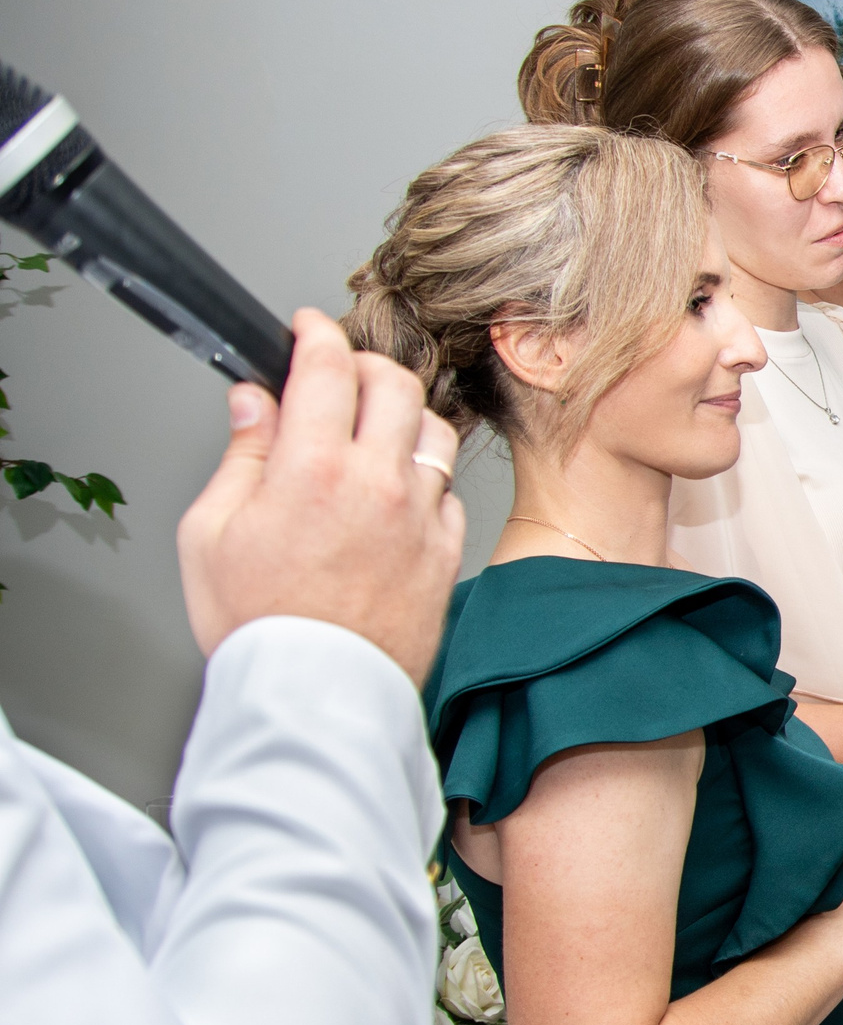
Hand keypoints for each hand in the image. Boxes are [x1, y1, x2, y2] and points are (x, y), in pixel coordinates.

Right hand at [176, 310, 464, 686]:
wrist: (314, 695)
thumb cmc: (257, 625)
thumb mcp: (210, 533)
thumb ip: (241, 456)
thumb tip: (253, 402)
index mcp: (313, 469)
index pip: (328, 366)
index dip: (316, 334)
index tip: (306, 329)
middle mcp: (379, 483)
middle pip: (396, 384)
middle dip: (366, 363)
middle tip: (341, 373)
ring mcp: (422, 517)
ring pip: (434, 431)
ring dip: (404, 416)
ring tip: (374, 429)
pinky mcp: (446, 551)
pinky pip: (448, 491)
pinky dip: (424, 478)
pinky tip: (396, 491)